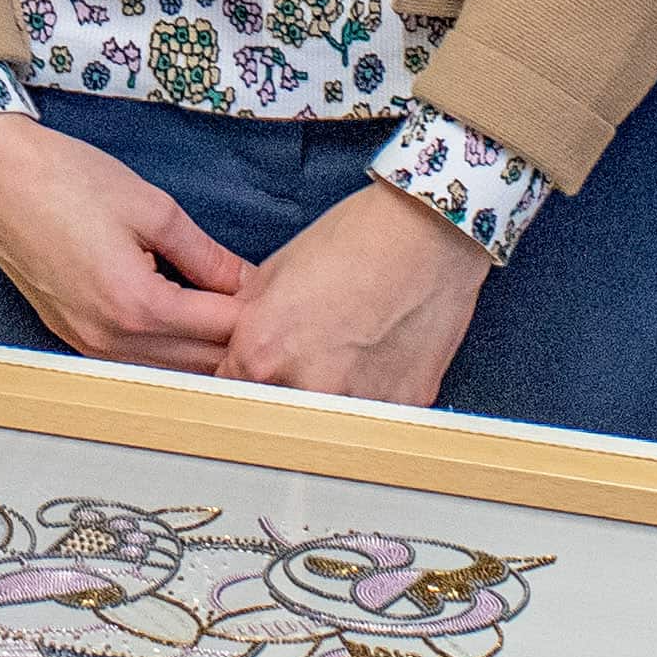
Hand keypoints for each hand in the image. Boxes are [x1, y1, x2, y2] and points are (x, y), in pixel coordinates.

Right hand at [0, 112, 258, 370]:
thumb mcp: (152, 207)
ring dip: (202, 352)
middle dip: (236, 341)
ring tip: (232, 320)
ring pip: (167, 370)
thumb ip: (205, 255)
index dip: (258, 313)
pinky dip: (166, 349)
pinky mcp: (71, 337)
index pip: (221, 330)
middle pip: (198, 364)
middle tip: (269, 315)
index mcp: (137, 306)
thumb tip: (246, 281)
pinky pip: (134, 360)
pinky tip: (186, 325)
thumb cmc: (64, 179)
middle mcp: (110, 340)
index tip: (283, 297)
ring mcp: (86, 345)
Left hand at [221, 184, 490, 408]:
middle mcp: (305, 385)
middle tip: (309, 360)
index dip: (240, 382)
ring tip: (353, 354)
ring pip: (328, 423)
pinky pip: (376, 415)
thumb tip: (232, 347)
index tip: (250, 378)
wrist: (429, 233)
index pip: (228, 393)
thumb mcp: (276, 272)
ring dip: (332, 399)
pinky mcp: (403, 406)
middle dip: (283, 396)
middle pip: (276, 416)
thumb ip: (248, 322)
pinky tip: (386, 354)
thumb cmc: (358, 240)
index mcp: (262, 352)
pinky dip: (377, 393)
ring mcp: (356, 402)